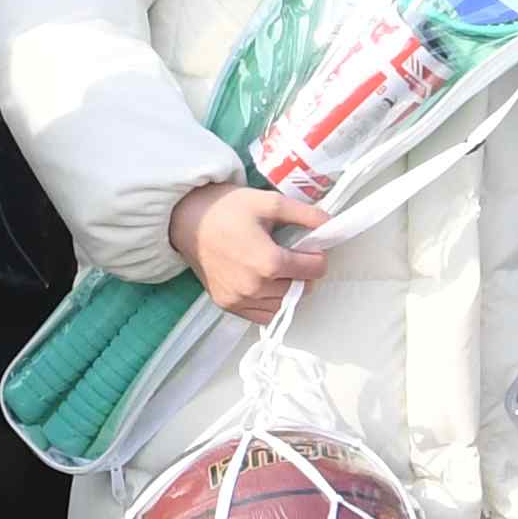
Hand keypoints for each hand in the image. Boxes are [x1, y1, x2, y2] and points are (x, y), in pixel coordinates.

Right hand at [167, 182, 329, 324]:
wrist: (186, 220)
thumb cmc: (227, 208)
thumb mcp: (270, 203)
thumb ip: (305, 215)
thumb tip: (330, 225)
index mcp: (269, 262)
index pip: (314, 271)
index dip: (318, 256)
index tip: (310, 246)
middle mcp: (255, 288)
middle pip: (301, 290)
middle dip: (305, 273)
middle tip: (295, 255)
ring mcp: (240, 300)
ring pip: (283, 306)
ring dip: (289, 290)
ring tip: (280, 269)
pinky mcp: (227, 305)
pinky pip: (262, 315)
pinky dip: (271, 304)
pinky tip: (266, 284)